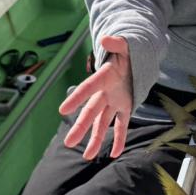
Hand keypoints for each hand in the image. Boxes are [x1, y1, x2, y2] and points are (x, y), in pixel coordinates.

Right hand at [58, 35, 132, 159]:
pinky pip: (121, 126)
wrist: (133, 59)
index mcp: (104, 77)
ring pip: (102, 123)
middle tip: (68, 143)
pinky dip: (119, 140)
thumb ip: (117, 43)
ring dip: (95, 139)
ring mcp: (114, 102)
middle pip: (91, 112)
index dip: (77, 98)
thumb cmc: (126, 52)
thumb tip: (106, 38)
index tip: (62, 110)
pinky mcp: (125, 107)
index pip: (88, 88)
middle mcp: (105, 92)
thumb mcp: (125, 45)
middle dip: (80, 127)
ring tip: (87, 156)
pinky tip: (113, 154)